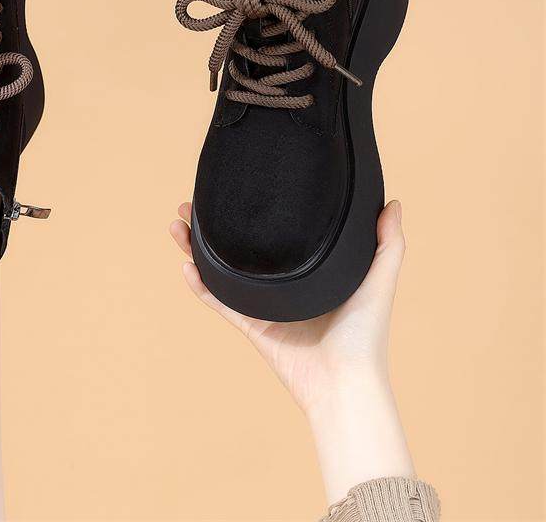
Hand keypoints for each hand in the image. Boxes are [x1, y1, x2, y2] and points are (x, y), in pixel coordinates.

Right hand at [169, 200, 404, 415]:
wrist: (346, 380)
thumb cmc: (366, 333)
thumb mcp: (380, 279)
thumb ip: (388, 243)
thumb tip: (392, 201)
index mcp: (306, 271)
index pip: (273, 234)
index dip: (251, 213)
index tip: (234, 188)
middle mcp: (281, 284)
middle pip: (237, 247)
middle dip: (210, 226)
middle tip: (190, 205)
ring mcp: (262, 304)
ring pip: (220, 270)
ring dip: (195, 249)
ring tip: (177, 226)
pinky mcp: (251, 326)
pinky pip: (219, 302)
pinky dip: (200, 286)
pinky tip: (186, 265)